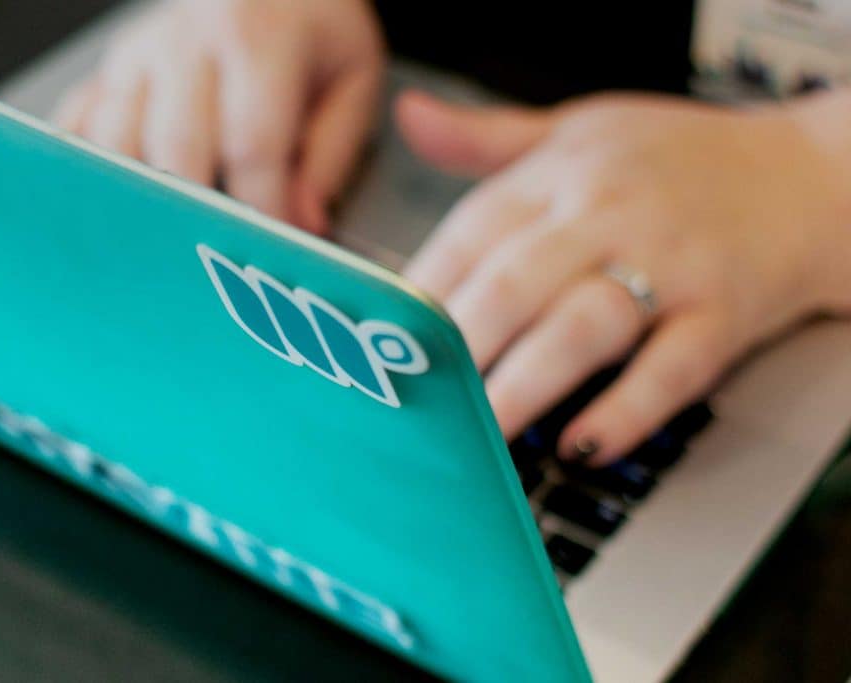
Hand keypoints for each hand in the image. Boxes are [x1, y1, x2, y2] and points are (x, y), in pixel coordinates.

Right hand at [52, 0, 384, 232]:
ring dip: (140, 199)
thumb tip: (305, 221)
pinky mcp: (111, 70)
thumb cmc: (311, 26)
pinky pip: (78, 124)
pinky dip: (88, 170)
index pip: (252, 144)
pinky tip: (104, 205)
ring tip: (166, 242)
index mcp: (257, 39)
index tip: (273, 248)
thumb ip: (331, 153)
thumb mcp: (351, 79)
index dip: (261, 208)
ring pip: (116, 142)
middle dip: (199, 214)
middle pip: (175, 148)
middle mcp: (187, 42)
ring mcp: (140, 56)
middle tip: (217, 255)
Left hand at [398, 89, 850, 464]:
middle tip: (416, 398)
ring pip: (584, 327)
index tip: (380, 341)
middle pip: (515, 282)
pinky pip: (670, 369)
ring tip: (480, 430)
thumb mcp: (577, 130)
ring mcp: (670, 268)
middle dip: (459, 344)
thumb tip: (410, 119)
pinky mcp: (723, 316)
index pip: (472, 232)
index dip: (420, 290)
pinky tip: (580, 443)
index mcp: (562, 176)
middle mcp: (609, 218)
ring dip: (525, 383)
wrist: (807, 176)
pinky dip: (624, 410)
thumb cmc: (677, 158)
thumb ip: (487, 138)